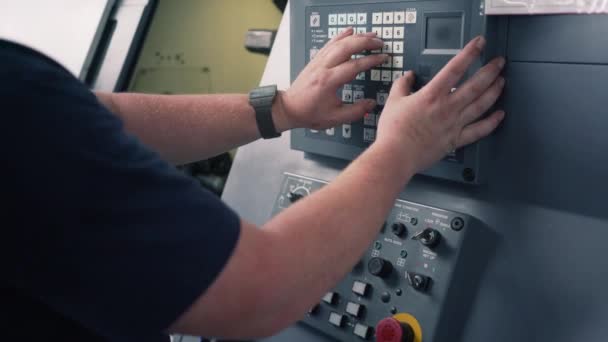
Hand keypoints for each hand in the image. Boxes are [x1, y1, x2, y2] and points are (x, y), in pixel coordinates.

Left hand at [277, 28, 387, 130]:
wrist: (290, 108)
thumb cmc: (310, 113)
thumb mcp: (335, 118)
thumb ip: (356, 111)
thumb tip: (372, 103)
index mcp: (329, 81)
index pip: (354, 65)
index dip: (371, 60)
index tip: (383, 57)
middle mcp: (323, 67)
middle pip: (347, 47)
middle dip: (365, 42)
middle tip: (379, 42)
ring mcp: (318, 62)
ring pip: (339, 43)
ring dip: (356, 37)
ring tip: (371, 35)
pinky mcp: (316, 60)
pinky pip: (329, 43)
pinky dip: (340, 35)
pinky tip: (349, 31)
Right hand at [376, 36, 505, 172]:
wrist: (395, 156)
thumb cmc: (393, 131)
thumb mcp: (393, 101)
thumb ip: (402, 85)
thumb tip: (408, 75)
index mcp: (431, 95)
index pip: (455, 68)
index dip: (469, 53)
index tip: (479, 43)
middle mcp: (447, 107)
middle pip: (475, 85)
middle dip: (490, 71)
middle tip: (500, 62)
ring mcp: (454, 124)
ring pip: (481, 105)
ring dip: (494, 91)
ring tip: (502, 81)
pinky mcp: (455, 140)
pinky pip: (479, 130)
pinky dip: (491, 122)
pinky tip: (500, 114)